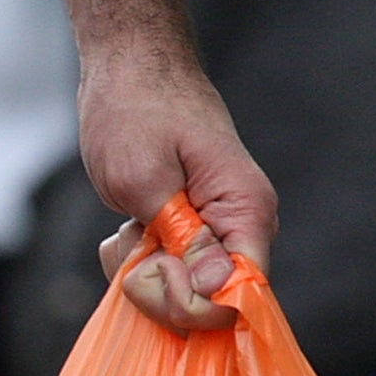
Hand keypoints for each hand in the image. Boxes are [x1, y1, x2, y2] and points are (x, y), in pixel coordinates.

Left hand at [76, 49, 276, 330]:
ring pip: (179, 294)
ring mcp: (215, 234)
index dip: (191, 304)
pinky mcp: (189, 236)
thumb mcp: (145, 180)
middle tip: (134, 238)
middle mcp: (240, 228)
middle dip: (158, 288)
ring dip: (141, 273)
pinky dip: (135, 263)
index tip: (152, 270)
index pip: (240, 295)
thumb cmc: (134, 114)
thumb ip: (181, 239)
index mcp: (246, 211)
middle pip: (206, 304)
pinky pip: (163, 276)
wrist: (129, 71)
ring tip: (131, 225)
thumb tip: (218, 290)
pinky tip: (128, 229)